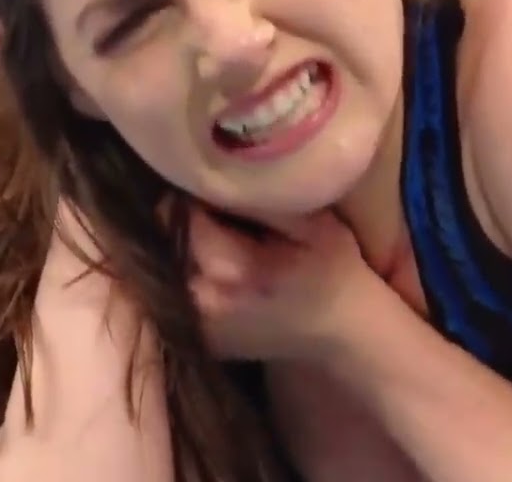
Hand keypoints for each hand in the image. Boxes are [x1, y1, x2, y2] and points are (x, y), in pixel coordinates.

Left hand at [186, 205, 383, 361]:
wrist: (344, 334)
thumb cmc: (334, 271)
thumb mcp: (310, 223)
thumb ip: (257, 200)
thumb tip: (210, 174)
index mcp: (227, 268)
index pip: (180, 211)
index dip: (199, 194)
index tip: (225, 190)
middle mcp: (201, 299)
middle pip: (168, 237)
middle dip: (190, 218)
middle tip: (225, 212)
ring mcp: (197, 324)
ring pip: (170, 262)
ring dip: (189, 244)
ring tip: (226, 239)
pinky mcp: (198, 337)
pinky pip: (180, 288)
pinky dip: (194, 273)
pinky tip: (225, 269)